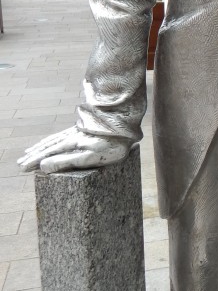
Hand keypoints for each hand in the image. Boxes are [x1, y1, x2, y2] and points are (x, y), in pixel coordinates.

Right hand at [17, 127, 131, 174]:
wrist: (124, 122)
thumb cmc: (109, 144)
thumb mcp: (88, 157)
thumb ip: (66, 161)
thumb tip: (43, 166)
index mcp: (70, 145)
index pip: (47, 154)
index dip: (35, 161)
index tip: (23, 168)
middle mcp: (70, 137)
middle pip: (48, 146)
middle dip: (34, 155)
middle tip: (20, 163)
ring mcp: (77, 131)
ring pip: (54, 140)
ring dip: (41, 147)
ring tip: (31, 151)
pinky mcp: (84, 129)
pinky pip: (62, 135)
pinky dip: (53, 139)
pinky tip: (54, 141)